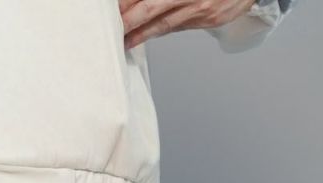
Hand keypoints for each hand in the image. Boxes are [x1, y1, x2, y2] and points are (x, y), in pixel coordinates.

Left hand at [118, 0, 257, 49]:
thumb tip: (141, 1)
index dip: (131, 2)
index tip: (116, 8)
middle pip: (153, 7)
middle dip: (130, 18)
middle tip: (114, 25)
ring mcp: (200, 9)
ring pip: (164, 23)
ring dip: (141, 32)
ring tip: (125, 38)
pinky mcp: (208, 20)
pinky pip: (178, 26)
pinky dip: (159, 31)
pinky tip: (146, 35)